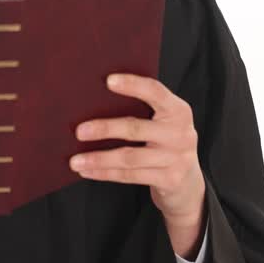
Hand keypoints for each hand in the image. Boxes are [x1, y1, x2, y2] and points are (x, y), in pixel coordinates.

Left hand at [69, 73, 205, 221]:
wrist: (188, 181)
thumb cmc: (165, 141)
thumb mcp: (163, 122)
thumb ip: (142, 110)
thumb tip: (94, 102)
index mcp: (178, 110)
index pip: (156, 92)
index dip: (133, 85)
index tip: (108, 81)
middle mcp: (180, 133)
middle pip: (136, 129)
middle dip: (104, 129)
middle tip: (79, 131)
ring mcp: (176, 158)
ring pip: (129, 157)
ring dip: (99, 159)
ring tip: (75, 160)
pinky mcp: (169, 180)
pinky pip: (130, 176)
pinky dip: (105, 173)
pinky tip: (88, 171)